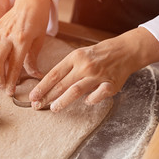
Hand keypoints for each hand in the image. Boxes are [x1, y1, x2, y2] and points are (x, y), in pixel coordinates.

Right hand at [0, 0, 50, 95]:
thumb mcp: (38, 41)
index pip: (15, 65)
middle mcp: (9, 36)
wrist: (33, 0)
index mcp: (22, 41)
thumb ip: (32, 59)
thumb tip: (35, 75)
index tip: (9, 92)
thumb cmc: (37, 22)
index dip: (12, 81)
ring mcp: (0, 29)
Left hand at [29, 27, 158, 111]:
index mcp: (75, 57)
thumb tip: (51, 87)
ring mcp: (98, 75)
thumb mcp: (80, 55)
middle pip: (61, 84)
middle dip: (47, 97)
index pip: (53, 74)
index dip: (42, 87)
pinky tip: (86, 102)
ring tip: (54, 108)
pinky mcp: (111, 84)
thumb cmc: (99, 54)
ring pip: (75, 91)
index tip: (32, 96)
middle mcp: (85, 66)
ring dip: (63, 101)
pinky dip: (90, 100)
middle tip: (37, 106)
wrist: (126, 50)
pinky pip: (97, 95)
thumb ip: (68, 69)